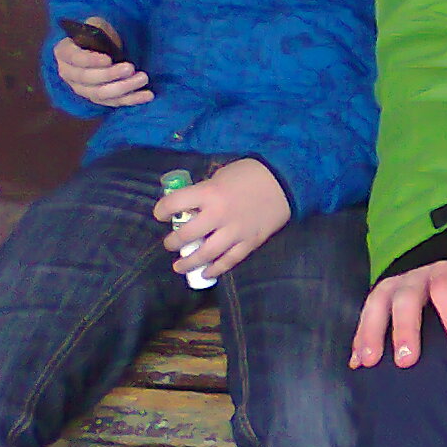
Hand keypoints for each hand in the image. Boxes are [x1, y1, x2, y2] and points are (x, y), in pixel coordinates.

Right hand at [55, 20, 152, 105]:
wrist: (101, 49)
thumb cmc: (98, 35)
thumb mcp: (95, 25)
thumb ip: (96, 27)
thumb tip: (104, 37)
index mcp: (64, 52)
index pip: (74, 59)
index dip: (91, 61)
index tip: (109, 59)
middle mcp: (69, 74)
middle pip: (88, 79)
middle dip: (110, 75)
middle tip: (130, 67)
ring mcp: (82, 89)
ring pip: (101, 93)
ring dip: (123, 87)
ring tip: (143, 78)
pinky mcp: (99, 99)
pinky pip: (114, 102)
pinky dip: (132, 99)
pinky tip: (147, 95)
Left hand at [152, 159, 289, 280]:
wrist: (285, 181)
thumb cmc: (251, 173)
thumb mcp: (222, 175)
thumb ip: (206, 191)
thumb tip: (192, 206)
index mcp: (209, 193)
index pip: (174, 204)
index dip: (162, 210)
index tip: (161, 215)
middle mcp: (218, 215)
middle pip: (186, 234)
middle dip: (173, 242)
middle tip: (170, 244)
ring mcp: (235, 231)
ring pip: (206, 253)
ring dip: (189, 262)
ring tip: (180, 266)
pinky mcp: (250, 242)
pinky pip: (230, 260)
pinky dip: (216, 269)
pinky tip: (206, 273)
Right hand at [349, 217, 446, 368]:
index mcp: (443, 261)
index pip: (445, 287)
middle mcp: (414, 272)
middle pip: (406, 299)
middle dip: (404, 329)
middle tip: (407, 361)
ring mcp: (395, 282)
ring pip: (378, 303)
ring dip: (371, 332)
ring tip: (369, 361)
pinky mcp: (385, 292)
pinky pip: (368, 312)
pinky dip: (360, 335)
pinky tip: (357, 361)